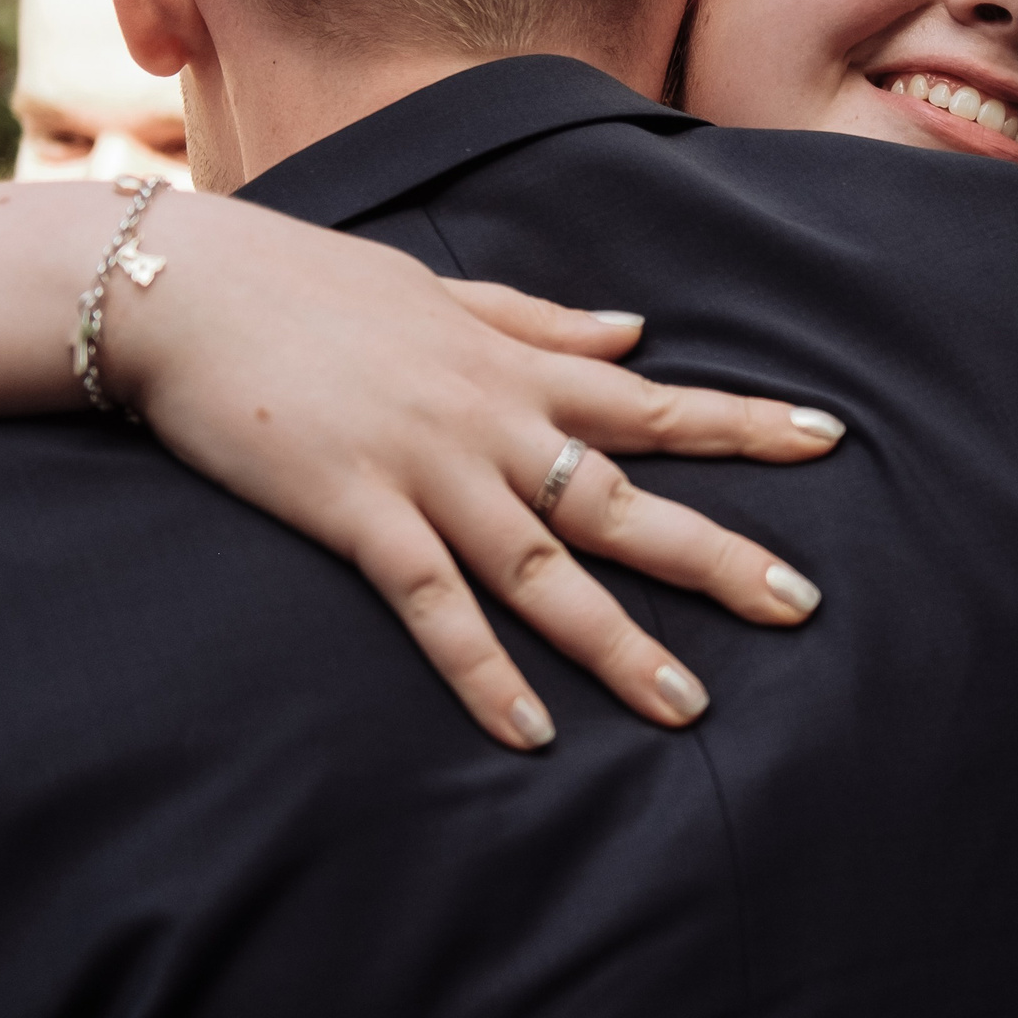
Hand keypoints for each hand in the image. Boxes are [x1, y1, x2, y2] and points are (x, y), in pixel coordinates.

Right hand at [113, 194, 845, 749]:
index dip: (745, 422)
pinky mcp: (355, 511)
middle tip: (802, 604)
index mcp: (515, 366)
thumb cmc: (312, 286)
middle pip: (622, 499)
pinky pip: (432, 604)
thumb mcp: (444, 292)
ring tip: (687, 705)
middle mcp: (489, 419)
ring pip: (542, 568)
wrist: (186, 288)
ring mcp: (424, 468)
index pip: (654, 400)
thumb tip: (638, 330)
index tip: (830, 436)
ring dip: (617, 640)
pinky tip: (531, 730)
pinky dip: (482, 669)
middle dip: (716, 554)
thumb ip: (544, 320)